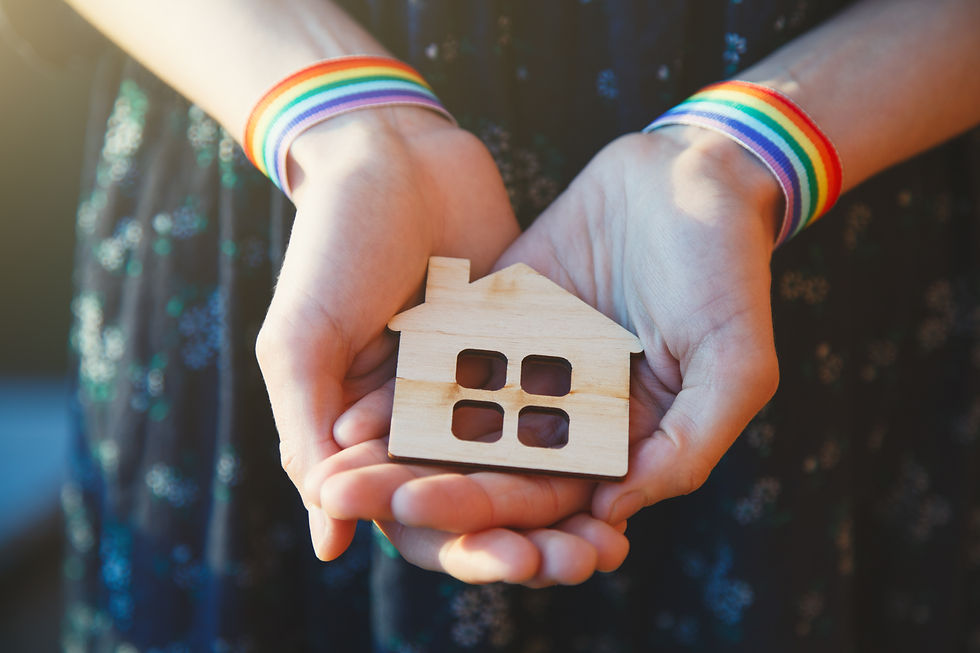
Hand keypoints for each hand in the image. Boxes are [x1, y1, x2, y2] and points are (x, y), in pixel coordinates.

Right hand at [258, 106, 628, 585]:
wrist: (390, 156)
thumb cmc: (332, 247)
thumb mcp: (302, 342)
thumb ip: (305, 435)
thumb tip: (329, 542)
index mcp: (369, 434)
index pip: (417, 517)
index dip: (465, 547)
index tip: (511, 563)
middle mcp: (427, 420)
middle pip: (484, 502)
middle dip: (531, 538)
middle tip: (583, 561)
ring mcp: (479, 385)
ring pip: (528, 463)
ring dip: (567, 504)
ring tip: (612, 535)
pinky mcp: (523, 349)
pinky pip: (559, 405)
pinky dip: (587, 438)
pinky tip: (629, 464)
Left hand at [318, 125, 779, 563]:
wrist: (689, 171)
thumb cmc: (726, 268)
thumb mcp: (734, 365)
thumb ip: (687, 445)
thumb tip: (614, 511)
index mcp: (622, 439)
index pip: (552, 497)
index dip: (494, 517)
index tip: (432, 523)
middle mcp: (568, 412)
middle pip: (491, 468)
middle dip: (426, 491)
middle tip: (355, 502)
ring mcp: (530, 364)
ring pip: (459, 422)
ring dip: (401, 452)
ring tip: (340, 474)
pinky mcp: (499, 317)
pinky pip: (447, 358)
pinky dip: (404, 387)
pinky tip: (351, 408)